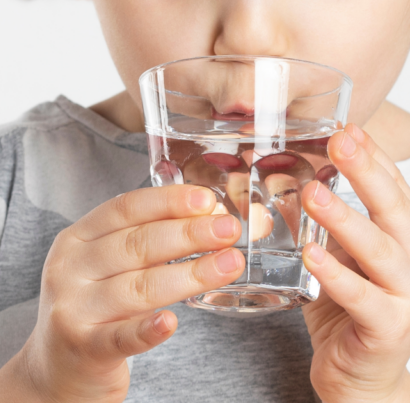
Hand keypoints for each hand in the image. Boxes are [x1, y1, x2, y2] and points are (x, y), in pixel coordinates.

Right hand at [15, 185, 244, 401]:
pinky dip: (147, 329)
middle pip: (135, 244)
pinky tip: (171, 321)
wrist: (55, 367)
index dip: (168, 201)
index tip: (206, 199)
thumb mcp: (106, 268)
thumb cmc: (93, 310)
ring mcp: (74, 308)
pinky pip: (120, 337)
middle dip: (188, 233)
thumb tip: (212, 219)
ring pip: (138, 287)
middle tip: (229, 229)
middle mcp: (69, 269)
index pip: (124, 209)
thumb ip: (150, 245)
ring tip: (228, 264)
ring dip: (189, 274)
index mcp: (76, 240)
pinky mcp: (84, 347)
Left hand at [300, 124, 409, 402]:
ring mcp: (403, 297)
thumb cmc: (347, 315)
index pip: (389, 192)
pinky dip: (338, 276)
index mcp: (396, 243)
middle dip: (367, 173)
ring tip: (313, 194)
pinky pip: (363, 299)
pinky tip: (313, 256)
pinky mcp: (387, 329)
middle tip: (340, 140)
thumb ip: (314, 231)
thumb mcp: (330, 263)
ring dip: (347, 220)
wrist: (362, 378)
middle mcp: (408, 264)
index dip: (370, 159)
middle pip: (394, 211)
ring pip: (382, 252)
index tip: (346, 127)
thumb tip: (282, 191)